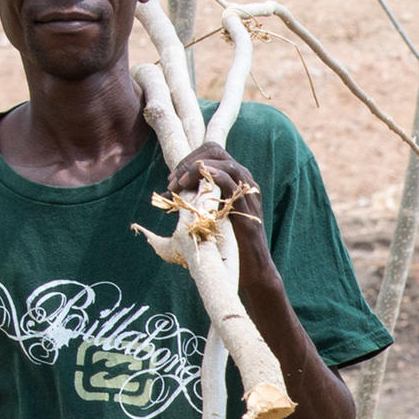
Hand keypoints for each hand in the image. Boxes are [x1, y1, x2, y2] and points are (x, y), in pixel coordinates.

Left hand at [172, 139, 274, 281]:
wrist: (250, 267)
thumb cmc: (227, 243)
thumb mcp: (208, 214)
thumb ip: (194, 199)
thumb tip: (168, 192)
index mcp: (234, 179)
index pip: (211, 152)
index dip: (188, 160)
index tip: (172, 180)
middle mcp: (243, 180)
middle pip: (215, 151)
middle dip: (189, 162)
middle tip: (173, 182)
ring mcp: (247, 192)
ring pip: (224, 162)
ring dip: (196, 169)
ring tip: (180, 184)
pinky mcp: (246, 206)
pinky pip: (231, 181)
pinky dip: (213, 176)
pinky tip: (196, 184)